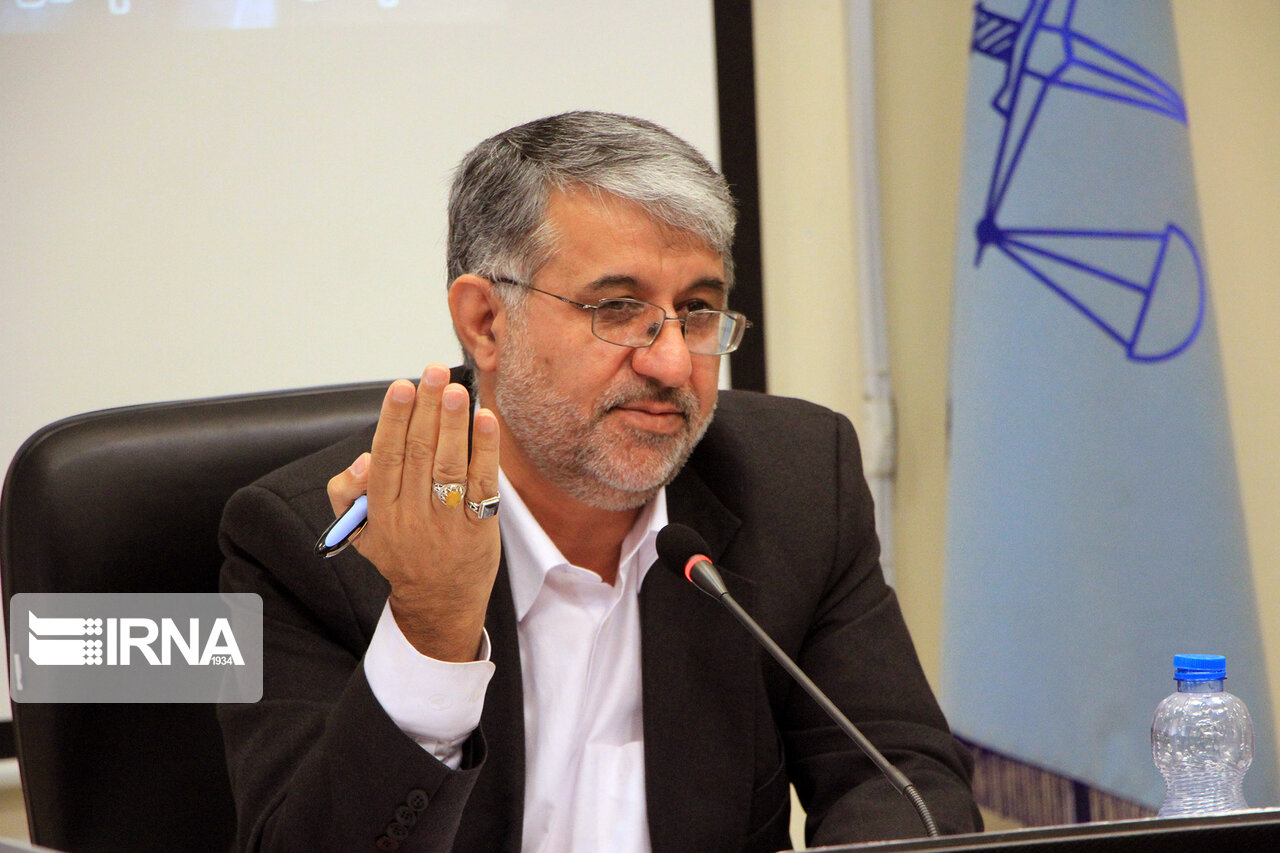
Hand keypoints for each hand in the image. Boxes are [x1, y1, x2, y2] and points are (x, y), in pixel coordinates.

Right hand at [326, 364, 499, 660]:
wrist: (439, 601)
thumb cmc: (400, 554)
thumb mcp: (359, 532)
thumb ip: (347, 493)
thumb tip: (362, 459)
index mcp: (380, 511)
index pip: (387, 456)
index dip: (394, 419)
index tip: (402, 386)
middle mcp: (412, 515)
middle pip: (418, 454)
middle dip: (426, 409)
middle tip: (433, 373)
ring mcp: (447, 522)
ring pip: (448, 466)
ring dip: (453, 424)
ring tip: (458, 390)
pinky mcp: (479, 526)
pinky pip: (481, 484)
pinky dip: (485, 450)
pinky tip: (487, 420)